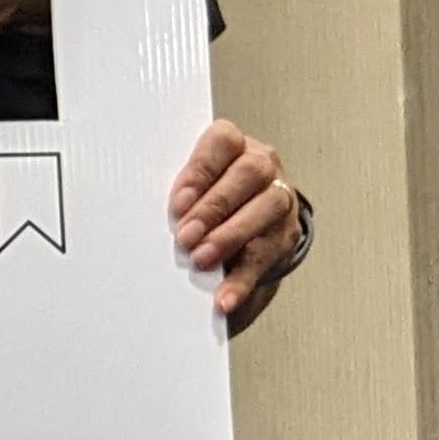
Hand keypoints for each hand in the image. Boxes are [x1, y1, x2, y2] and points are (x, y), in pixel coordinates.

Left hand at [169, 119, 304, 335]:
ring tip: (201, 260)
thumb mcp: (196, 184)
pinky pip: (266, 257)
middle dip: (214, 207)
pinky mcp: (284, 238)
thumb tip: (154, 216)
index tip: (178, 203)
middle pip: (248, 174)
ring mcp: (280, 200)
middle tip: (186, 236)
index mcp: (236, 145)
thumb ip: (182, 191)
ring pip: (265, 210)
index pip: (223, 142)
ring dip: (229, 237)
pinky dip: (242, 280)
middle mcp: (264, 166)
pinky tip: (224, 296)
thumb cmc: (212, 194)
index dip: (200, 171)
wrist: (252, 219)